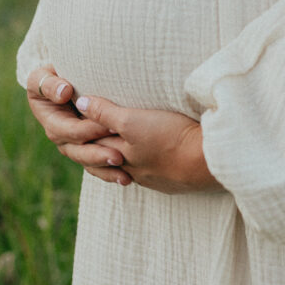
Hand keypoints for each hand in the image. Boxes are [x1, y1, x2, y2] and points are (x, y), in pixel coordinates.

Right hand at [26, 66, 129, 185]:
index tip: (110, 127)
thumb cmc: (56, 72)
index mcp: (50, 120)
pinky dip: (111, 172)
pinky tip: (127, 178)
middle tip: (119, 156)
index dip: (88, 130)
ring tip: (125, 176)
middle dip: (98, 155)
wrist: (68, 78)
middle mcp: (61, 135)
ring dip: (106, 170)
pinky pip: (98, 164)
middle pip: (79, 151)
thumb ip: (50, 84)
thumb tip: (64, 93)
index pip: (69, 130)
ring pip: (89, 162)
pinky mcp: (89, 146)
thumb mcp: (45, 74)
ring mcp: (74, 143)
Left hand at [61, 94, 221, 194]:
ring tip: (116, 149)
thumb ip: (106, 113)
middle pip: (107, 158)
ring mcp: (152, 178)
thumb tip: (81, 103)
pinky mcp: (170, 182)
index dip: (84, 130)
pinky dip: (143, 166)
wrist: (206, 162)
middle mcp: (132, 170)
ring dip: (119, 159)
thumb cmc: (170, 137)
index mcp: (119, 154)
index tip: (78, 116)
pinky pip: (149, 174)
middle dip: (97, 146)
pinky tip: (148, 161)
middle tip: (90, 132)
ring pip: (127, 169)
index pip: (93, 144)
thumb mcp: (133, 120)